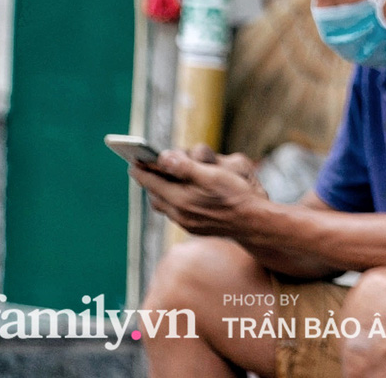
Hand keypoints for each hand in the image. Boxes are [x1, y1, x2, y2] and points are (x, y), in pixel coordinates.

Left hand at [131, 145, 270, 236]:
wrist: (253, 222)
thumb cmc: (236, 195)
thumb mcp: (212, 175)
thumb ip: (185, 167)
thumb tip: (163, 157)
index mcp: (180, 199)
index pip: (151, 183)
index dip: (141, 170)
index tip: (132, 161)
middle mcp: (179, 213)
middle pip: (154, 195)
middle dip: (150, 181)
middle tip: (148, 168)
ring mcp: (186, 223)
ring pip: (164, 206)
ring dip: (161, 192)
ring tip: (163, 180)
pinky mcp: (195, 227)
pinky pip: (175, 213)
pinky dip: (173, 201)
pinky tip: (182, 194)